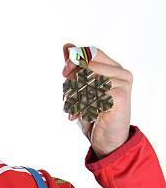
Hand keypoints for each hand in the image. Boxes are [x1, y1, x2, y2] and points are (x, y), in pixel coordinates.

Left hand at [62, 43, 132, 158]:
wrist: (108, 141)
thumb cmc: (94, 116)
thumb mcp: (81, 90)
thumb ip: (76, 68)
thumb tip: (67, 46)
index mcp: (113, 67)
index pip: (91, 52)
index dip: (74, 60)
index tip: (64, 74)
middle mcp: (121, 73)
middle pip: (87, 65)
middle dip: (71, 83)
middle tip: (65, 99)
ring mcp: (122, 83)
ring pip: (87, 80)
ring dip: (73, 97)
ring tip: (70, 109)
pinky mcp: (120, 96)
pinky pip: (90, 94)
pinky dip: (79, 106)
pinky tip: (77, 116)